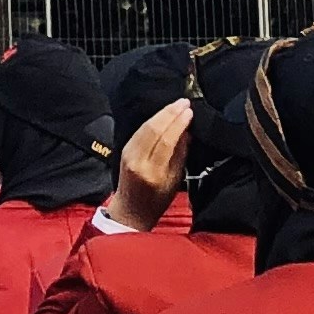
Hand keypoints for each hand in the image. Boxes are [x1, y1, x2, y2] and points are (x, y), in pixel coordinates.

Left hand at [107, 100, 192, 235]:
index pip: (166, 140)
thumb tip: (187, 131)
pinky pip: (139, 130)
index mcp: (153, 172)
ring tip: (177, 104)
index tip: (190, 112)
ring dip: (162, 113)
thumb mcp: (175, 181)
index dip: (178, 123)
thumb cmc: (157, 201)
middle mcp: (137, 160)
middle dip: (170, 113)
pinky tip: (163, 114)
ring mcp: (128, 154)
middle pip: (153, 129)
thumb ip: (180, 155)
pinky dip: (153, 120)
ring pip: (145, 126)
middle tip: (185, 102)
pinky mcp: (124, 150)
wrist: (130, 211)